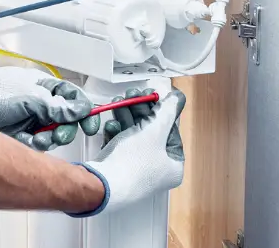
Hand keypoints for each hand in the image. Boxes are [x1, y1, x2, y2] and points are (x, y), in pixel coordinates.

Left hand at [0, 57, 99, 150]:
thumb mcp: (28, 97)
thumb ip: (56, 106)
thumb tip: (80, 109)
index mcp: (42, 86)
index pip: (72, 97)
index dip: (84, 109)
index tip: (90, 122)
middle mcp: (37, 103)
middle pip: (65, 120)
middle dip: (65, 128)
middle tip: (59, 132)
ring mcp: (27, 120)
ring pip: (52, 135)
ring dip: (49, 138)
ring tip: (38, 137)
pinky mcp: (17, 136)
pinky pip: (36, 145)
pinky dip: (34, 145)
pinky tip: (26, 141)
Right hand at [69, 88, 185, 216]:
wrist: (100, 185)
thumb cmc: (133, 162)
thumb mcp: (155, 131)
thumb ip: (167, 111)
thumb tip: (177, 98)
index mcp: (172, 166)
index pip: (171, 131)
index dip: (162, 110)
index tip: (152, 95)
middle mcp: (156, 171)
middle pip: (151, 132)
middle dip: (140, 111)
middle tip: (132, 95)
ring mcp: (135, 171)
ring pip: (133, 136)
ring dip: (126, 117)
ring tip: (118, 103)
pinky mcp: (117, 170)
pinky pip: (120, 146)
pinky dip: (116, 132)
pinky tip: (111, 124)